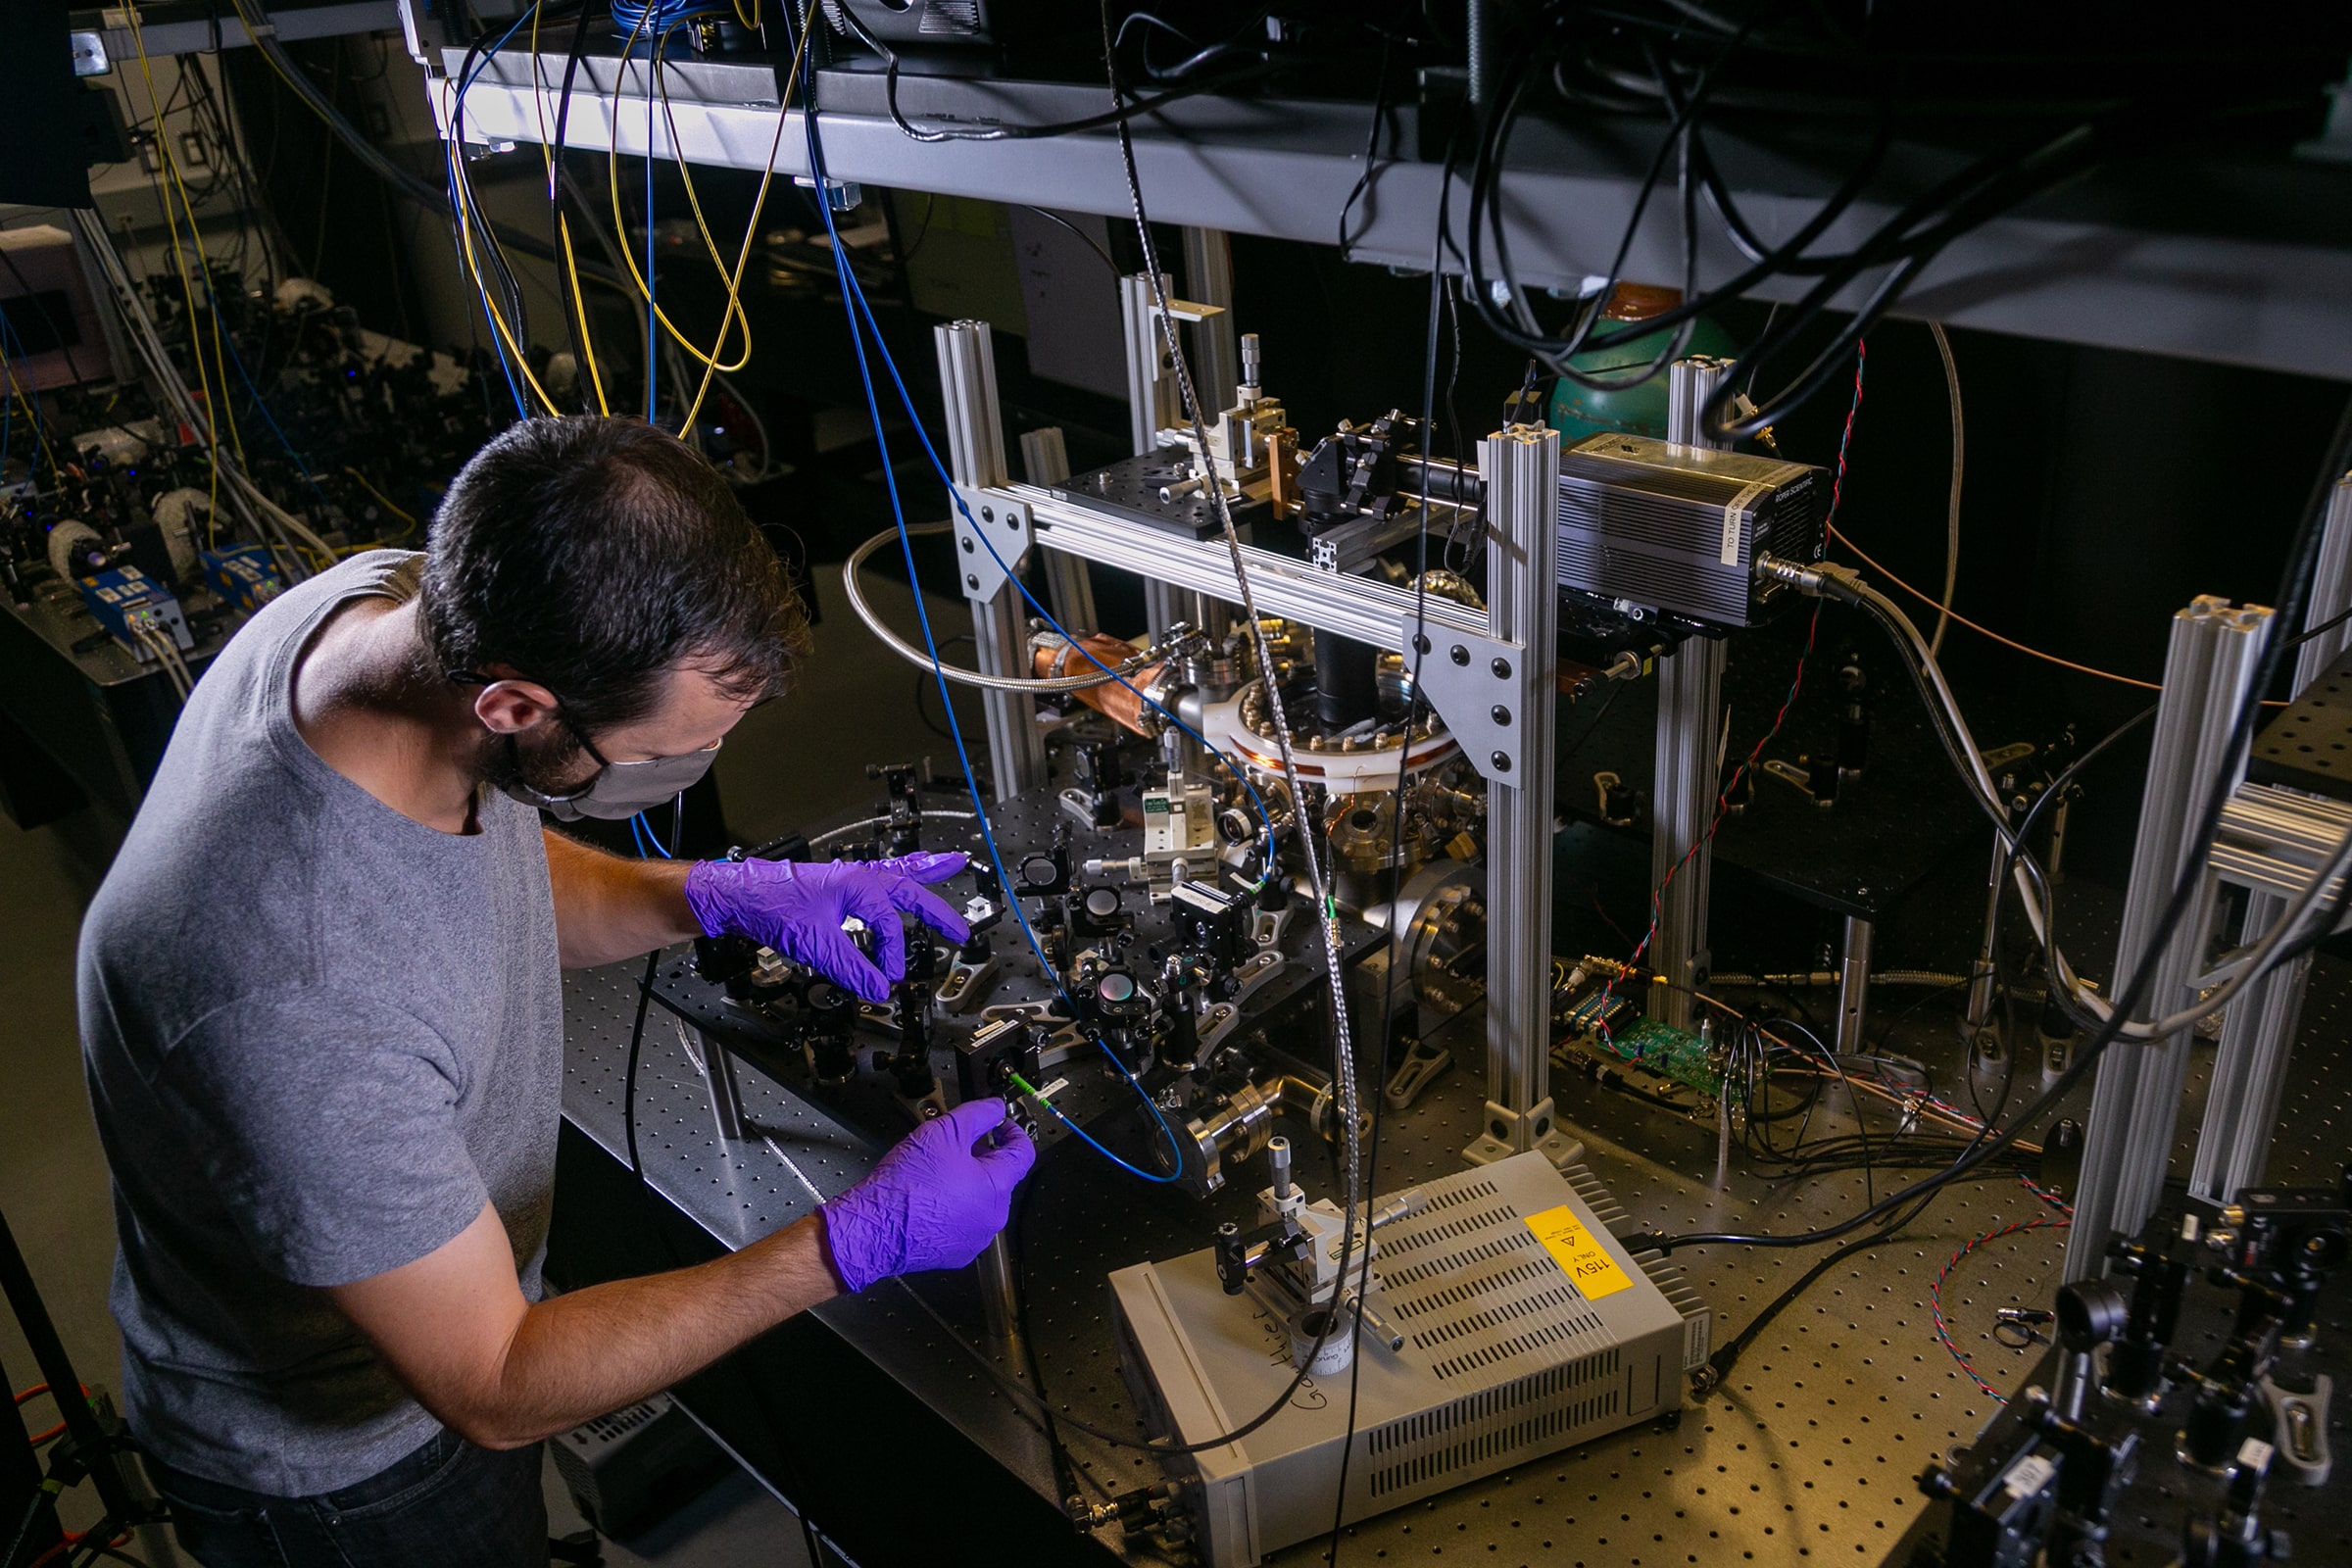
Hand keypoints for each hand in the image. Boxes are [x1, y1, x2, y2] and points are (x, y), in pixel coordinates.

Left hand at [684, 852, 969, 1001]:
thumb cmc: (770, 907)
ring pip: (896, 873)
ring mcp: (847, 877)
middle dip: (937, 910)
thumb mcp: (814, 944)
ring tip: (949, 864)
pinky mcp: (836, 885)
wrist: (737, 896)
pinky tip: (902, 875)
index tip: (887, 976)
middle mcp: (857, 876)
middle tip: (961, 929)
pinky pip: (878, 877)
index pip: (888, 924)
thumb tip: (876, 988)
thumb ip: (850, 968)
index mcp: (858, 884)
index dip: (891, 954)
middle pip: (908, 890)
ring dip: (924, 873)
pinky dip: (897, 875)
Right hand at [821, 1100, 1035, 1291]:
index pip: (1023, 1153)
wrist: (874, 1228)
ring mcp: (975, 1238)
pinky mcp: (956, 1253)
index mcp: (996, 1188)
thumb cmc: (905, 1186)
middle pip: (1000, 1177)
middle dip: (982, 1157)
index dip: (1012, 1132)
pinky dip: (953, 1208)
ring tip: (937, 1173)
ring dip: (967, 1184)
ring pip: (980, 1201)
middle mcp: (992, 1217)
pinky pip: (963, 1222)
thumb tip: (994, 1108)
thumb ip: (977, 1115)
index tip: (1000, 1124)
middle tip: (956, 1146)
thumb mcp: (943, 1132)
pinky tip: (930, 1197)